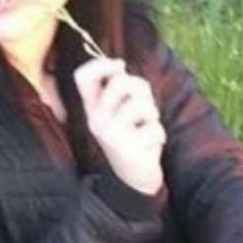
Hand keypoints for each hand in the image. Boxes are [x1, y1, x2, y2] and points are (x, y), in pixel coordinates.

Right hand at [72, 56, 165, 194]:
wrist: (133, 178)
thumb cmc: (132, 136)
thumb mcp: (122, 110)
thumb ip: (122, 88)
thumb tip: (120, 65)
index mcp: (92, 108)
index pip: (82, 77)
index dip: (101, 63)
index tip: (120, 65)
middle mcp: (96, 119)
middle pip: (121, 81)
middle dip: (142, 89)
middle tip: (144, 108)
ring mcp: (109, 133)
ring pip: (141, 103)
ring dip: (153, 114)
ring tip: (146, 127)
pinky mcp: (126, 148)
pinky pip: (155, 128)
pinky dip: (159, 136)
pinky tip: (150, 146)